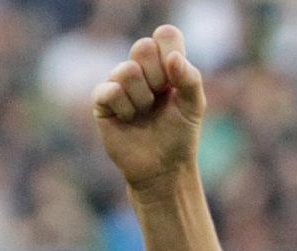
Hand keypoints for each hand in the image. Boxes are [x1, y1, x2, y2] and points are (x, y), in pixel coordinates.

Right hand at [90, 25, 205, 189]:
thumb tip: (173, 58)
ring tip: (145, 113)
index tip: (176, 77)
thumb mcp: (194, 106)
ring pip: (126, 71)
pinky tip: (129, 119)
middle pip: (142, 47)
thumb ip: (190, 78)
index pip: (165, 35)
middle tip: (160, 97)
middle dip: (158, 77)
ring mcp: (119, 83)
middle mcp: (140, 69)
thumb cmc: (180, 135)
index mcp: (165, 64)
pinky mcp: (102, 101)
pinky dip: (125, 108)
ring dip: (142, 98)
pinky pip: (110, 90)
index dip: (171, 52)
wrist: (163, 168)